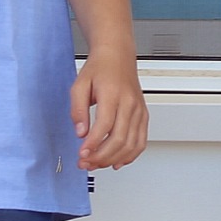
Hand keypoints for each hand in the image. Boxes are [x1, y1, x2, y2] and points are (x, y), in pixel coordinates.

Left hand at [70, 54, 147, 171]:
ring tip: (97, 164)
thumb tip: (80, 133)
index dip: (93, 144)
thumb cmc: (99, 69)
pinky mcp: (143, 116)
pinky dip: (130, 156)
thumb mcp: (79, 85)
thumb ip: (77, 110)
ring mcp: (139, 110)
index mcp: (113, 94)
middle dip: (101, 156)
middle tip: (85, 163)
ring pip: (131, 144)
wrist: (117, 56)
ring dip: (113, 159)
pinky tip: (117, 162)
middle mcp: (129, 103)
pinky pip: (141, 141)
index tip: (81, 154)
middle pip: (119, 139)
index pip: (104, 126)